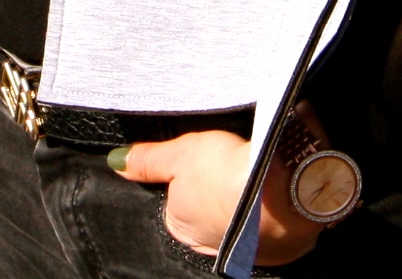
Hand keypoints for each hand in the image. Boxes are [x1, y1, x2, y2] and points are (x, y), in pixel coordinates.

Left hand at [115, 122, 326, 266]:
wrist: (284, 187)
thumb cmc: (227, 171)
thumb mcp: (180, 153)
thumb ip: (148, 159)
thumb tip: (117, 162)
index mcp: (179, 225)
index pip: (175, 203)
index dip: (188, 179)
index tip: (203, 163)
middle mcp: (206, 245)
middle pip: (206, 214)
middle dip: (216, 195)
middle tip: (229, 168)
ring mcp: (242, 248)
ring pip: (236, 222)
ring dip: (242, 206)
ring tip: (252, 178)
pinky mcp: (275, 248)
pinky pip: (265, 229)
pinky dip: (267, 214)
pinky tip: (273, 196)